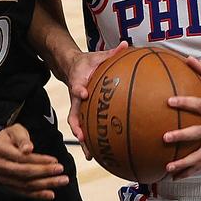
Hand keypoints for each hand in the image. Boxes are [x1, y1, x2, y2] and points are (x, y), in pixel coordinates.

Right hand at [0, 124, 68, 199]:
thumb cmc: (8, 138)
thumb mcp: (15, 130)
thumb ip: (22, 139)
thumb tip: (28, 148)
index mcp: (0, 150)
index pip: (22, 158)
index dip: (39, 160)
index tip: (54, 160)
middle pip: (24, 172)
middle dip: (45, 172)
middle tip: (61, 170)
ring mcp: (2, 177)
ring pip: (25, 184)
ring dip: (45, 184)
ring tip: (61, 181)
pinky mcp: (8, 185)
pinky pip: (23, 192)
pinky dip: (37, 194)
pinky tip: (50, 194)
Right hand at [66, 42, 128, 158]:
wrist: (73, 67)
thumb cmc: (88, 62)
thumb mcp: (98, 55)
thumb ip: (112, 52)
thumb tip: (127, 44)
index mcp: (78, 82)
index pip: (76, 86)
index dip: (79, 89)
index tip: (83, 93)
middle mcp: (76, 98)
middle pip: (74, 115)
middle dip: (77, 127)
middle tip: (83, 138)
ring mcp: (78, 107)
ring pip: (78, 127)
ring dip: (83, 141)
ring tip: (91, 156)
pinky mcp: (82, 112)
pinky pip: (87, 127)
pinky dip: (92, 140)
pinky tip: (103, 152)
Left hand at [162, 58, 200, 178]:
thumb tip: (187, 58)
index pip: (200, 105)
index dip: (185, 102)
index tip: (169, 101)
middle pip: (200, 133)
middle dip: (183, 136)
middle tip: (165, 138)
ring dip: (185, 163)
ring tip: (169, 167)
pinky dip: (191, 170)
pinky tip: (177, 177)